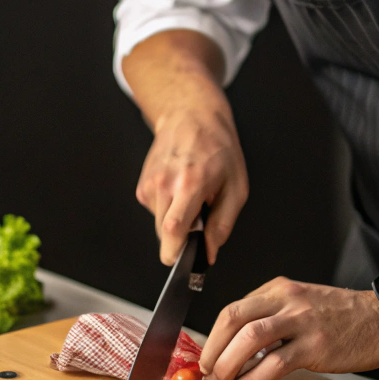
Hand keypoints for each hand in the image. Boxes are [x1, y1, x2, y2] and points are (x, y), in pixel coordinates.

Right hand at [136, 97, 248, 265]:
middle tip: (199, 219)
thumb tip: (209, 252)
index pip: (173, 229)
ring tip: (190, 196)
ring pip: (160, 225)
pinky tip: (178, 189)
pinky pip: (155, 212)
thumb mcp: (236, 186)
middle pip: (164, 234)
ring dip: (176, 221)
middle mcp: (164, 184)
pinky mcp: (142, 186)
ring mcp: (149, 184)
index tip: (184, 262)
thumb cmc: (218, 148)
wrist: (191, 117)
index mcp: (190, 184)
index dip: (177, 252)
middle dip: (181, 238)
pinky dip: (168, 209)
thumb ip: (222, 223)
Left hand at [199, 278, 378, 379]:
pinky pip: (277, 361)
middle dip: (211, 350)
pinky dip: (254, 379)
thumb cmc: (342, 318)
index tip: (204, 362)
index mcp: (278, 289)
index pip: (233, 310)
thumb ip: (271, 320)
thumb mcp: (301, 305)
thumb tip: (236, 352)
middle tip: (203, 376)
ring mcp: (302, 321)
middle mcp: (286, 299)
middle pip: (233, 319)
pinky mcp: (316, 345)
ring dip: (226, 365)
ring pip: (250, 338)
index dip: (212, 338)